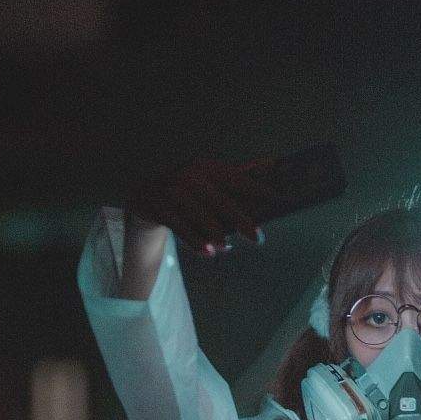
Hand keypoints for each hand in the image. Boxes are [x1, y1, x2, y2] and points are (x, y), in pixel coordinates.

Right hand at [125, 159, 281, 257]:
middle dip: (240, 219)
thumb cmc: (186, 191)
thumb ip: (233, 184)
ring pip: (198, 215)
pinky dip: (194, 241)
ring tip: (227, 247)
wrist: (144, 194)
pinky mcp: (157, 206)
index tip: (276, 200)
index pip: (234, 178)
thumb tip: (270, 181)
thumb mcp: (207, 183)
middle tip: (258, 237)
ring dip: (214, 233)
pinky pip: (179, 226)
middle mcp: (189, 175)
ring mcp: (171, 190)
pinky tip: (207, 252)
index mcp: (205, 167)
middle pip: (219, 200)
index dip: (255, 189)